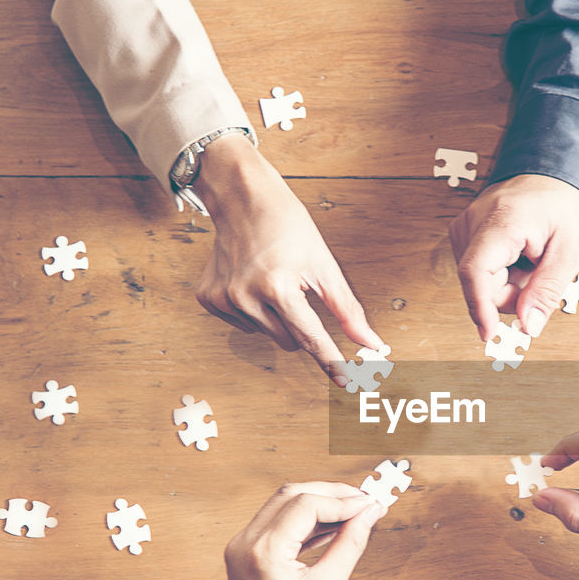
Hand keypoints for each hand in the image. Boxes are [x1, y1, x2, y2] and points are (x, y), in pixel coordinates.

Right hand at [192, 136, 382, 385]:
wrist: (242, 198)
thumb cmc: (287, 225)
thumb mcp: (324, 264)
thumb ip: (347, 309)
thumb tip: (370, 342)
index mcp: (277, 286)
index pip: (310, 337)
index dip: (331, 361)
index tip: (346, 382)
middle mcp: (246, 296)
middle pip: (290, 341)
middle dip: (302, 325)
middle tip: (299, 292)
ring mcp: (223, 299)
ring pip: (268, 336)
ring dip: (278, 318)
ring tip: (274, 281)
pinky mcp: (208, 299)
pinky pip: (244, 325)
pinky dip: (255, 312)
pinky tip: (253, 283)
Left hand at [222, 483, 385, 579]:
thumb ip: (350, 544)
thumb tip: (369, 515)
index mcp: (264, 552)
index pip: (307, 505)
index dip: (343, 501)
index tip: (369, 506)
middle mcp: (246, 541)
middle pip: (292, 494)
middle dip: (331, 494)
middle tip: (364, 502)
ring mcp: (242, 544)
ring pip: (284, 503)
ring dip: (319, 502)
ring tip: (352, 512)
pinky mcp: (246, 550)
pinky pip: (277, 520)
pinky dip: (304, 518)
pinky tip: (331, 525)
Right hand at [449, 174, 578, 340]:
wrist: (559, 179)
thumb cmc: (567, 208)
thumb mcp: (570, 251)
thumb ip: (547, 291)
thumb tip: (528, 326)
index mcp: (501, 220)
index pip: (476, 272)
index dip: (481, 308)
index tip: (490, 334)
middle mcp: (474, 221)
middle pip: (483, 285)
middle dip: (514, 292)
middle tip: (540, 270)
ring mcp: (466, 226)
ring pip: (481, 282)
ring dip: (510, 282)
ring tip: (531, 257)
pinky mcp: (465, 234)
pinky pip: (481, 272)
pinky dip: (504, 273)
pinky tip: (519, 255)